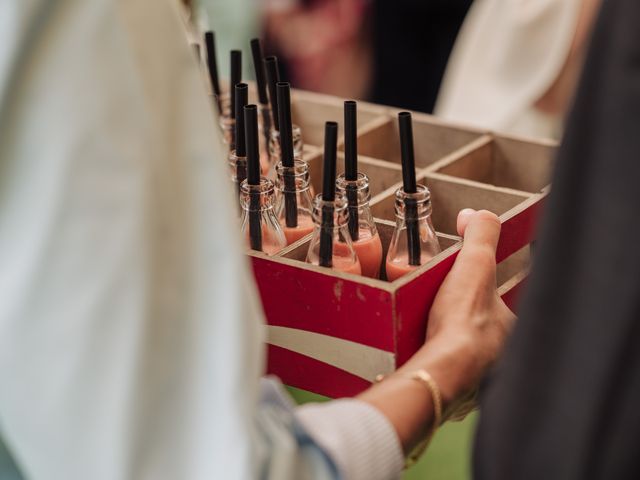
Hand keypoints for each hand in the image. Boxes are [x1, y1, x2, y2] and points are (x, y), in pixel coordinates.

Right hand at [405, 209, 514, 406]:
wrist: (441, 370)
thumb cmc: (463, 320)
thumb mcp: (474, 263)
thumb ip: (481, 234)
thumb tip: (474, 215)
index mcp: (512, 330)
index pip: (499, 307)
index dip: (480, 295)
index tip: (459, 290)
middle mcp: (503, 359)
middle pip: (481, 335)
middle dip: (463, 323)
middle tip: (438, 311)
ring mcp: (480, 381)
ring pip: (465, 359)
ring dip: (448, 346)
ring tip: (424, 330)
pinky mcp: (456, 396)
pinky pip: (447, 378)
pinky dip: (435, 367)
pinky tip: (420, 356)